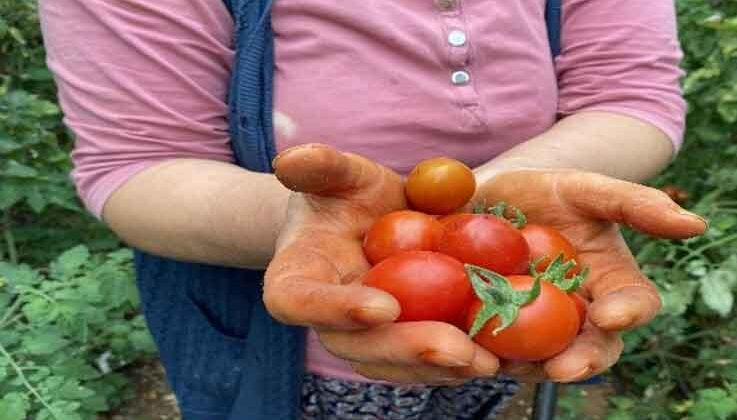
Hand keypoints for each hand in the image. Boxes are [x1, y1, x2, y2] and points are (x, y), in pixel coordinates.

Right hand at [264, 144, 499, 383]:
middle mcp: (326, 319)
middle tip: (454, 347)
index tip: (384, 306)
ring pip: (392, 364)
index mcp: (296, 278)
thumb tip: (289, 160)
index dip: (334, 309)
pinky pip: (423, 362)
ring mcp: (363, 337)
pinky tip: (499, 356)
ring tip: (487, 361)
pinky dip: (459, 362)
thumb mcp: (336, 174)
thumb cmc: (344, 195)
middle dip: (405, 349)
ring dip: (439, 368)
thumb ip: (319, 166)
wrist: (365, 221)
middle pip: (353, 346)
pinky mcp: (400, 342)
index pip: (298, 301)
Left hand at [474, 169, 706, 382]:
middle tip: (561, 369)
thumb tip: (696, 223)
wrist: (495, 196)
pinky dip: (486, 352)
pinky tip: (471, 349)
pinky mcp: (497, 329)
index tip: (611, 314)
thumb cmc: (548, 192)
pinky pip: (496, 348)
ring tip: (509, 365)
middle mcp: (580, 312)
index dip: (628, 312)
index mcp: (611, 282)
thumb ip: (635, 203)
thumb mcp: (586, 189)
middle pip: (591, 346)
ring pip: (542, 357)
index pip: (633, 303)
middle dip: (581, 361)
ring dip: (528, 365)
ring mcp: (539, 325)